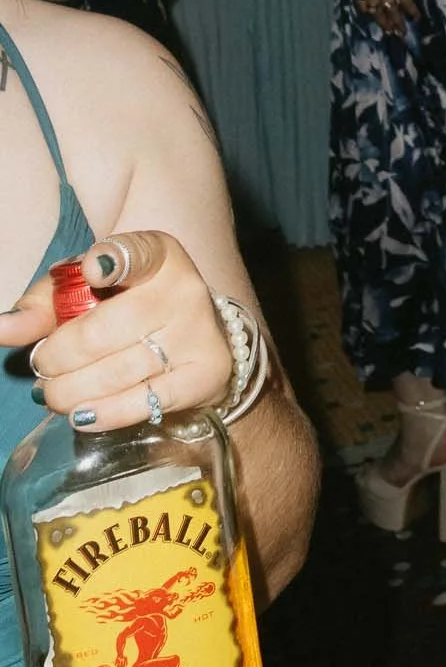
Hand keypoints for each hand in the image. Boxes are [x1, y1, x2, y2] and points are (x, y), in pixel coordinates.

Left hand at [2, 231, 237, 430]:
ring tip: (54, 394)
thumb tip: (3, 328)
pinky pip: (142, 402)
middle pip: (101, 332)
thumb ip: (42, 305)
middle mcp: (183, 290)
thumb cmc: (128, 308)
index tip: (93, 271)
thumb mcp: (87, 292)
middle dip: (56, 358)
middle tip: (43, 368)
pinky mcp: (205, 374)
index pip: (137, 253)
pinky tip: (82, 413)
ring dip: (70, 392)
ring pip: (116, 373)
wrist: (193, 338)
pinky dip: (103, 413)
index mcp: (157, 256)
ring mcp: (197, 334)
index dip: (113, 260)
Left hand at [353, 0, 415, 37]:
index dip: (367, 12)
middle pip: (377, 13)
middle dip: (384, 25)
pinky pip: (406, 4)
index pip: (362, 5)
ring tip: (402, 34)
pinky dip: (412, 12)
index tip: (372, 16)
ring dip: (397, 24)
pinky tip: (417, 18)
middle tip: (390, 34)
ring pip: (391, 13)